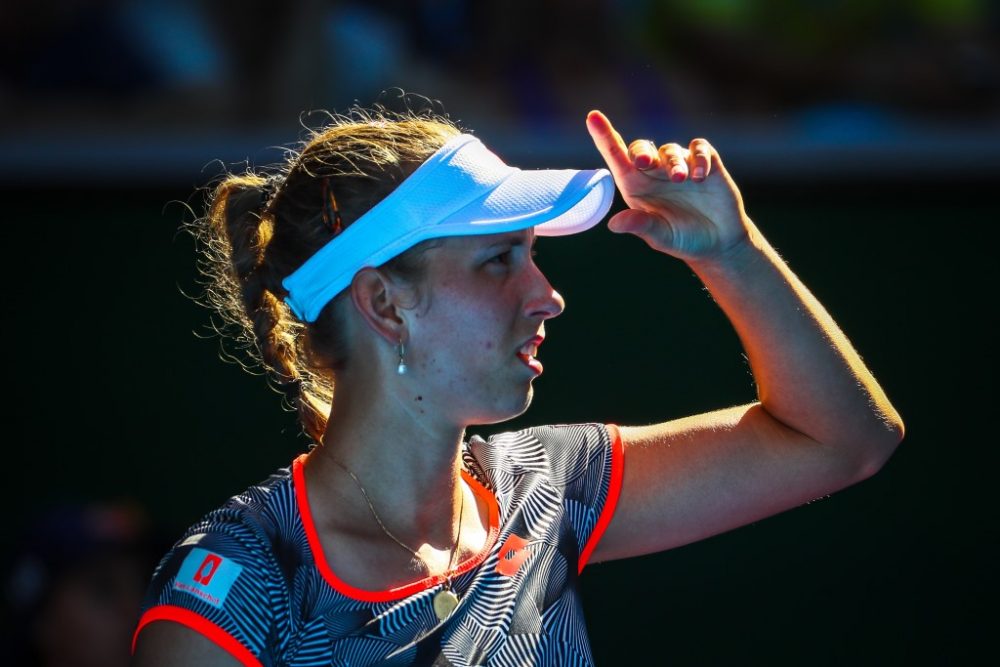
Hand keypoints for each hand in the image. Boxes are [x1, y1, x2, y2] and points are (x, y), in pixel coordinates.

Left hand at [586, 110, 751, 262]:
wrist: (719, 242)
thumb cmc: (683, 238)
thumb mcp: (661, 236)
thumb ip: (641, 226)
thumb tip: (613, 223)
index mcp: (636, 187)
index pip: (616, 158)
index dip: (604, 136)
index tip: (593, 117)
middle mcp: (654, 173)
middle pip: (640, 149)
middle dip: (641, 153)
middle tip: (644, 164)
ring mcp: (679, 165)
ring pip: (670, 150)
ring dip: (673, 162)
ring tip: (683, 179)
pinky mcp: (706, 163)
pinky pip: (699, 149)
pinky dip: (699, 158)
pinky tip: (700, 176)